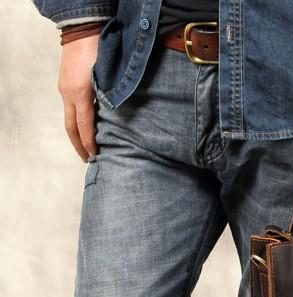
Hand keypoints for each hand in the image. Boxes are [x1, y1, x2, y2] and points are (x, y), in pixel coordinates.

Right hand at [58, 34, 98, 161]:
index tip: (95, 157)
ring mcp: (64, 88)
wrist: (82, 29)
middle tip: (87, 160)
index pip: (84, 127)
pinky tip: (84, 126)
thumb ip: (110, 97)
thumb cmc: (100, 52)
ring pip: (68, 118)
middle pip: (71, 127)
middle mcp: (69, 94)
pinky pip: (70, 108)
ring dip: (76, 134)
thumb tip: (117, 118)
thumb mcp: (108, 77)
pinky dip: (76, 121)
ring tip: (84, 147)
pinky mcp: (65, 84)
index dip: (89, 143)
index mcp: (81, 94)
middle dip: (78, 145)